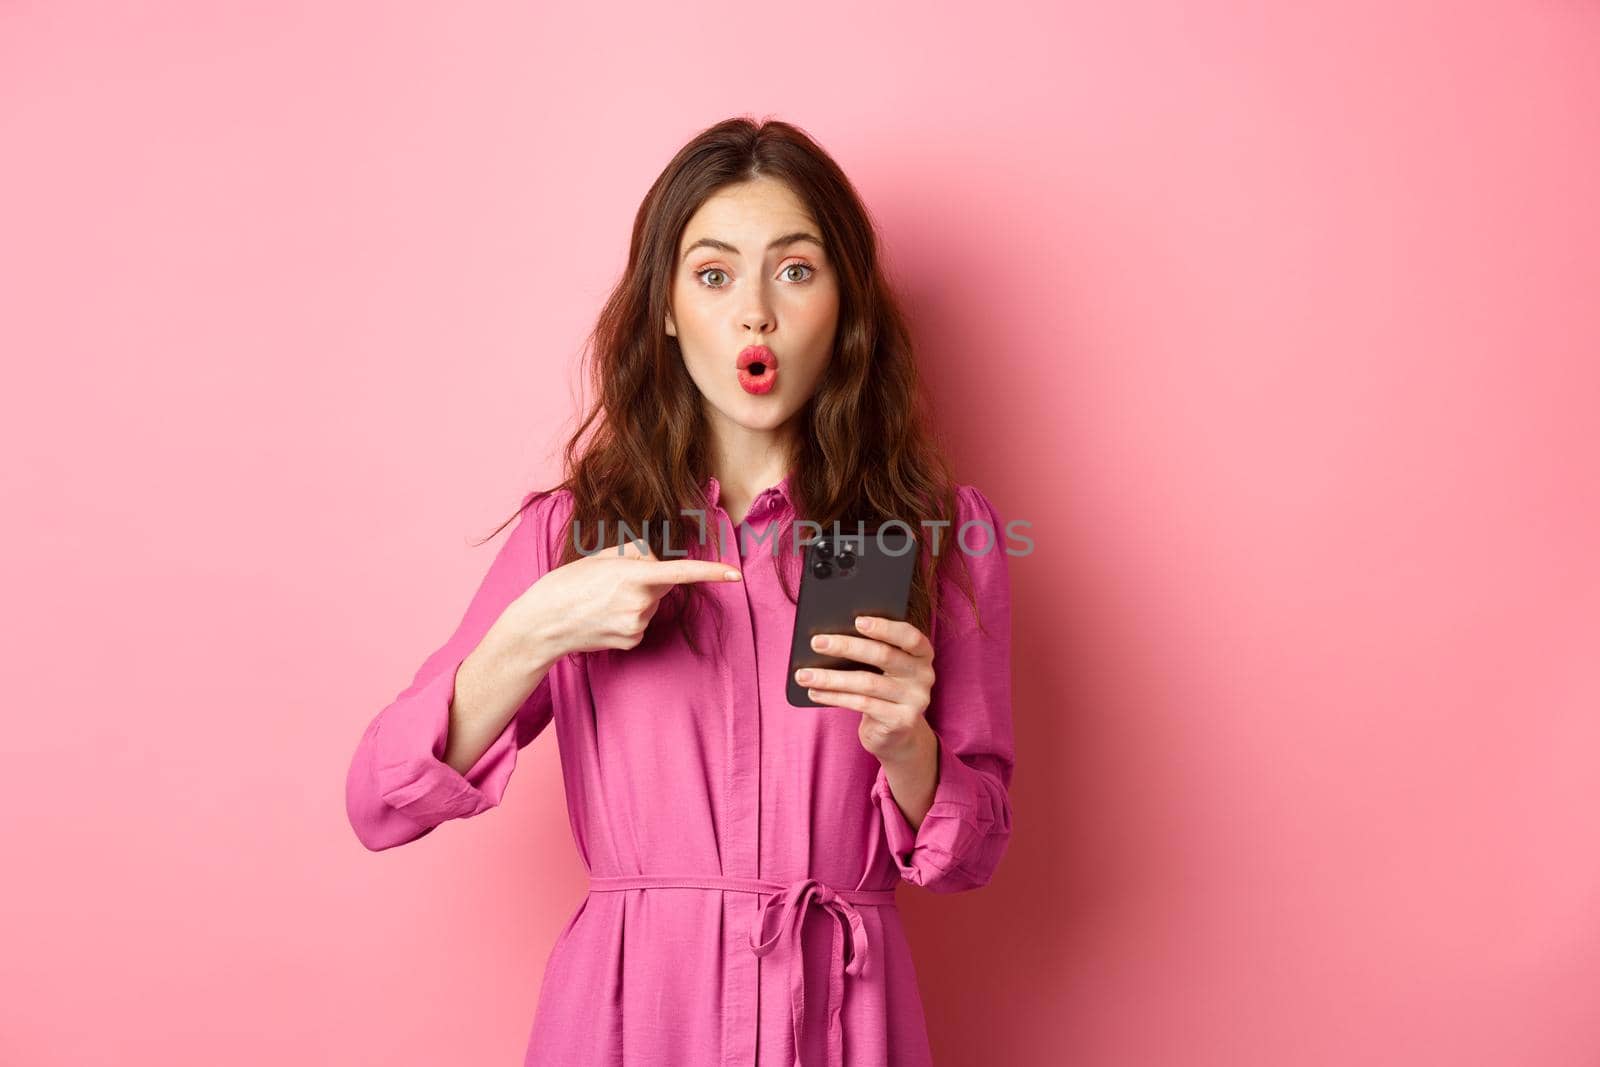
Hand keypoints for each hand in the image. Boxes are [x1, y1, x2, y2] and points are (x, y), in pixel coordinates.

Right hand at [505, 537, 741, 657]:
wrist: (542, 624)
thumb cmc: (567, 584)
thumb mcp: (600, 557)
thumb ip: (635, 554)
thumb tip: (656, 563)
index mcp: (632, 575)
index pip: (681, 573)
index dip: (711, 572)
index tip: (735, 574)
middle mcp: (639, 603)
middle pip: (663, 584)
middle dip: (649, 578)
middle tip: (614, 580)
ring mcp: (637, 625)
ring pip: (652, 604)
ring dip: (637, 598)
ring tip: (603, 600)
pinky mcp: (633, 641)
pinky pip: (642, 622)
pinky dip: (629, 617)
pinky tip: (605, 617)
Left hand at [793, 616, 935, 762]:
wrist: (895, 734)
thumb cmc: (882, 690)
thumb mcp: (882, 668)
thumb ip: (870, 650)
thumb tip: (830, 636)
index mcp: (922, 654)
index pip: (909, 636)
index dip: (885, 627)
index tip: (856, 621)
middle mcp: (924, 675)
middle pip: (884, 655)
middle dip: (846, 647)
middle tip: (816, 642)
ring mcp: (915, 700)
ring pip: (867, 683)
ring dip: (831, 677)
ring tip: (803, 674)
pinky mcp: (900, 721)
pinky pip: (862, 704)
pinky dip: (834, 697)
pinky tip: (815, 692)